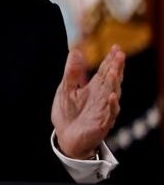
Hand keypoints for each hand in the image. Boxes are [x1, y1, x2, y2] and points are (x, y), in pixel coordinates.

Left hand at [52, 44, 124, 158]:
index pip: (105, 71)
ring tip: (115, 70)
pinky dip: (112, 105)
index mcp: (94, 88)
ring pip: (113, 94)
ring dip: (115, 83)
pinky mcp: (102, 123)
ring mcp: (103, 110)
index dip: (111, 59)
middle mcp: (102, 97)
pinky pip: (110, 113)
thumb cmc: (68, 112)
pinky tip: (112, 96)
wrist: (65, 136)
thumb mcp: (67, 88)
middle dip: (116, 67)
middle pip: (111, 80)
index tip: (116, 47)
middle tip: (120, 54)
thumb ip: (72, 71)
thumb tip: (76, 50)